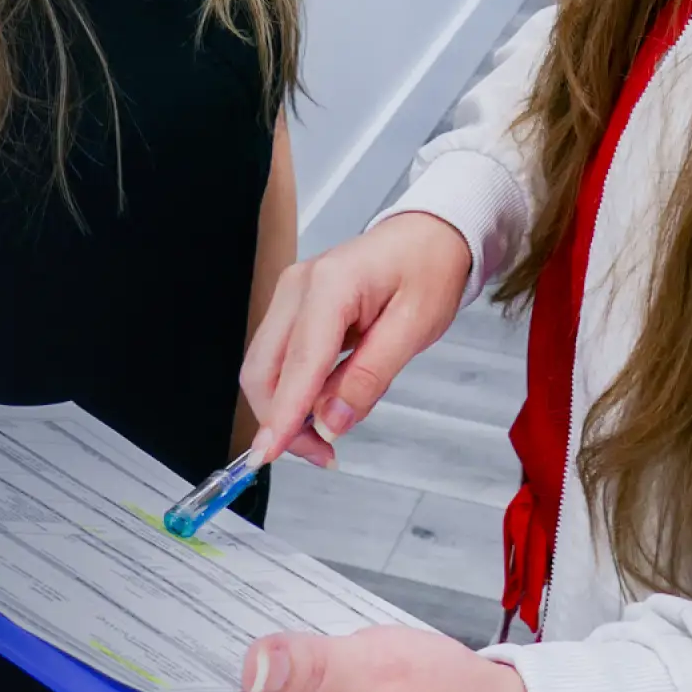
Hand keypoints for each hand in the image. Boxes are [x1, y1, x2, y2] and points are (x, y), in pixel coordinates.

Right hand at [239, 215, 472, 468]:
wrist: (428, 236)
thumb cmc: (427, 271)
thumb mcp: (414, 328)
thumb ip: (370, 376)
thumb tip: (331, 422)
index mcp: (330, 286)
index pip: (298, 364)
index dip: (282, 415)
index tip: (267, 454)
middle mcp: (297, 287)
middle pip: (263, 369)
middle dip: (280, 420)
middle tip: (322, 454)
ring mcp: (289, 295)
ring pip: (264, 368)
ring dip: (285, 410)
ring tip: (326, 436)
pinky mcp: (292, 308)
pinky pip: (278, 359)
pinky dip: (292, 391)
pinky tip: (321, 406)